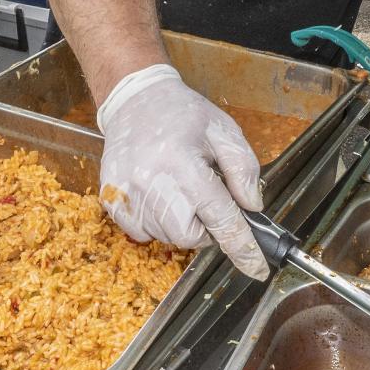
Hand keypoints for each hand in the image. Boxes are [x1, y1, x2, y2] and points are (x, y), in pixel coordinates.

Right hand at [96, 64, 267, 279]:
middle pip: (188, 236)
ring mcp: (127, 193)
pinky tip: (158, 192)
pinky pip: (141, 231)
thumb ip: (244, 169)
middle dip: (204, 228)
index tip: (257, 269)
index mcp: (184, 163)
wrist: (134, 101)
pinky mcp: (111, 199)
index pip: (219, 216)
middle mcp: (152, 181)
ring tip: (177, 186)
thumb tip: (253, 207)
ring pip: (165, 236)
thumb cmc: (183, 114)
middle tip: (204, 199)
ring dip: (180, 221)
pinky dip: (156, 220)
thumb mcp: (224, 130)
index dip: (241, 246)